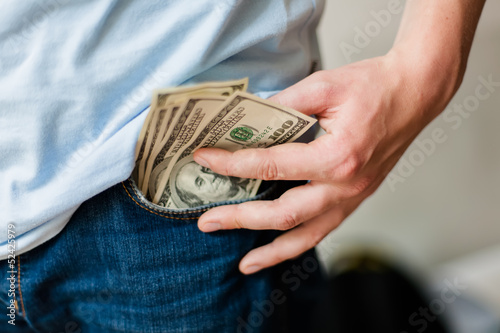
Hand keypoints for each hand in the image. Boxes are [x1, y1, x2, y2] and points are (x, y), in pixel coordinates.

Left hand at [194, 50, 457, 273]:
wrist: (414, 95)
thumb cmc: (373, 87)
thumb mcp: (322, 86)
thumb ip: (281, 105)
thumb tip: (246, 123)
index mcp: (336, 156)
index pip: (269, 165)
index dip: (232, 164)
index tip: (205, 159)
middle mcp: (345, 186)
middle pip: (283, 214)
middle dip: (240, 219)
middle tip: (208, 222)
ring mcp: (352, 198)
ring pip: (306, 236)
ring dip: (271, 251)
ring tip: (244, 263)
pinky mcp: (355, 199)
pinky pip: (323, 231)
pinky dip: (298, 243)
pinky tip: (280, 249)